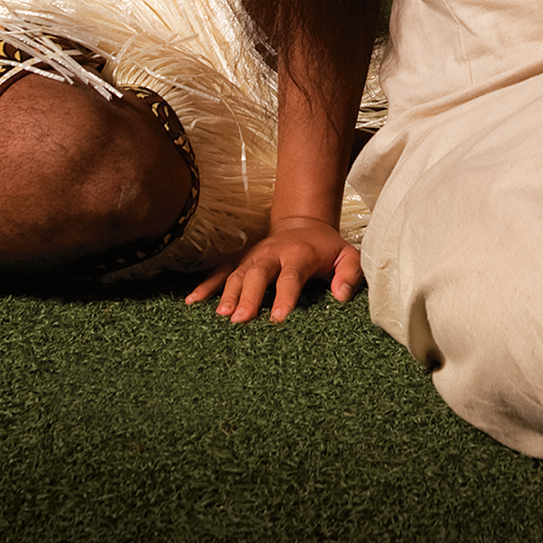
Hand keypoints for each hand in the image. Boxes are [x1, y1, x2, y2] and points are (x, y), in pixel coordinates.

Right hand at [186, 217, 361, 323]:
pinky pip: (220, 272)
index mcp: (299, 255)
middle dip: (249, 297)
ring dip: (227, 294)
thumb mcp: (347, 255)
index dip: (284, 297)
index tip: (278, 319)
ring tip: (220, 316)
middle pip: (258, 275)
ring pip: (237, 274)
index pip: (291, 277)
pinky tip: (192, 302)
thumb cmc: (327, 247)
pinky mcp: (241, 260)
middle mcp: (272, 254)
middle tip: (241, 320)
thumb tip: (341, 297)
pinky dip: (206, 286)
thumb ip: (349, 274)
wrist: (304, 223)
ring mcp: (253, 257)